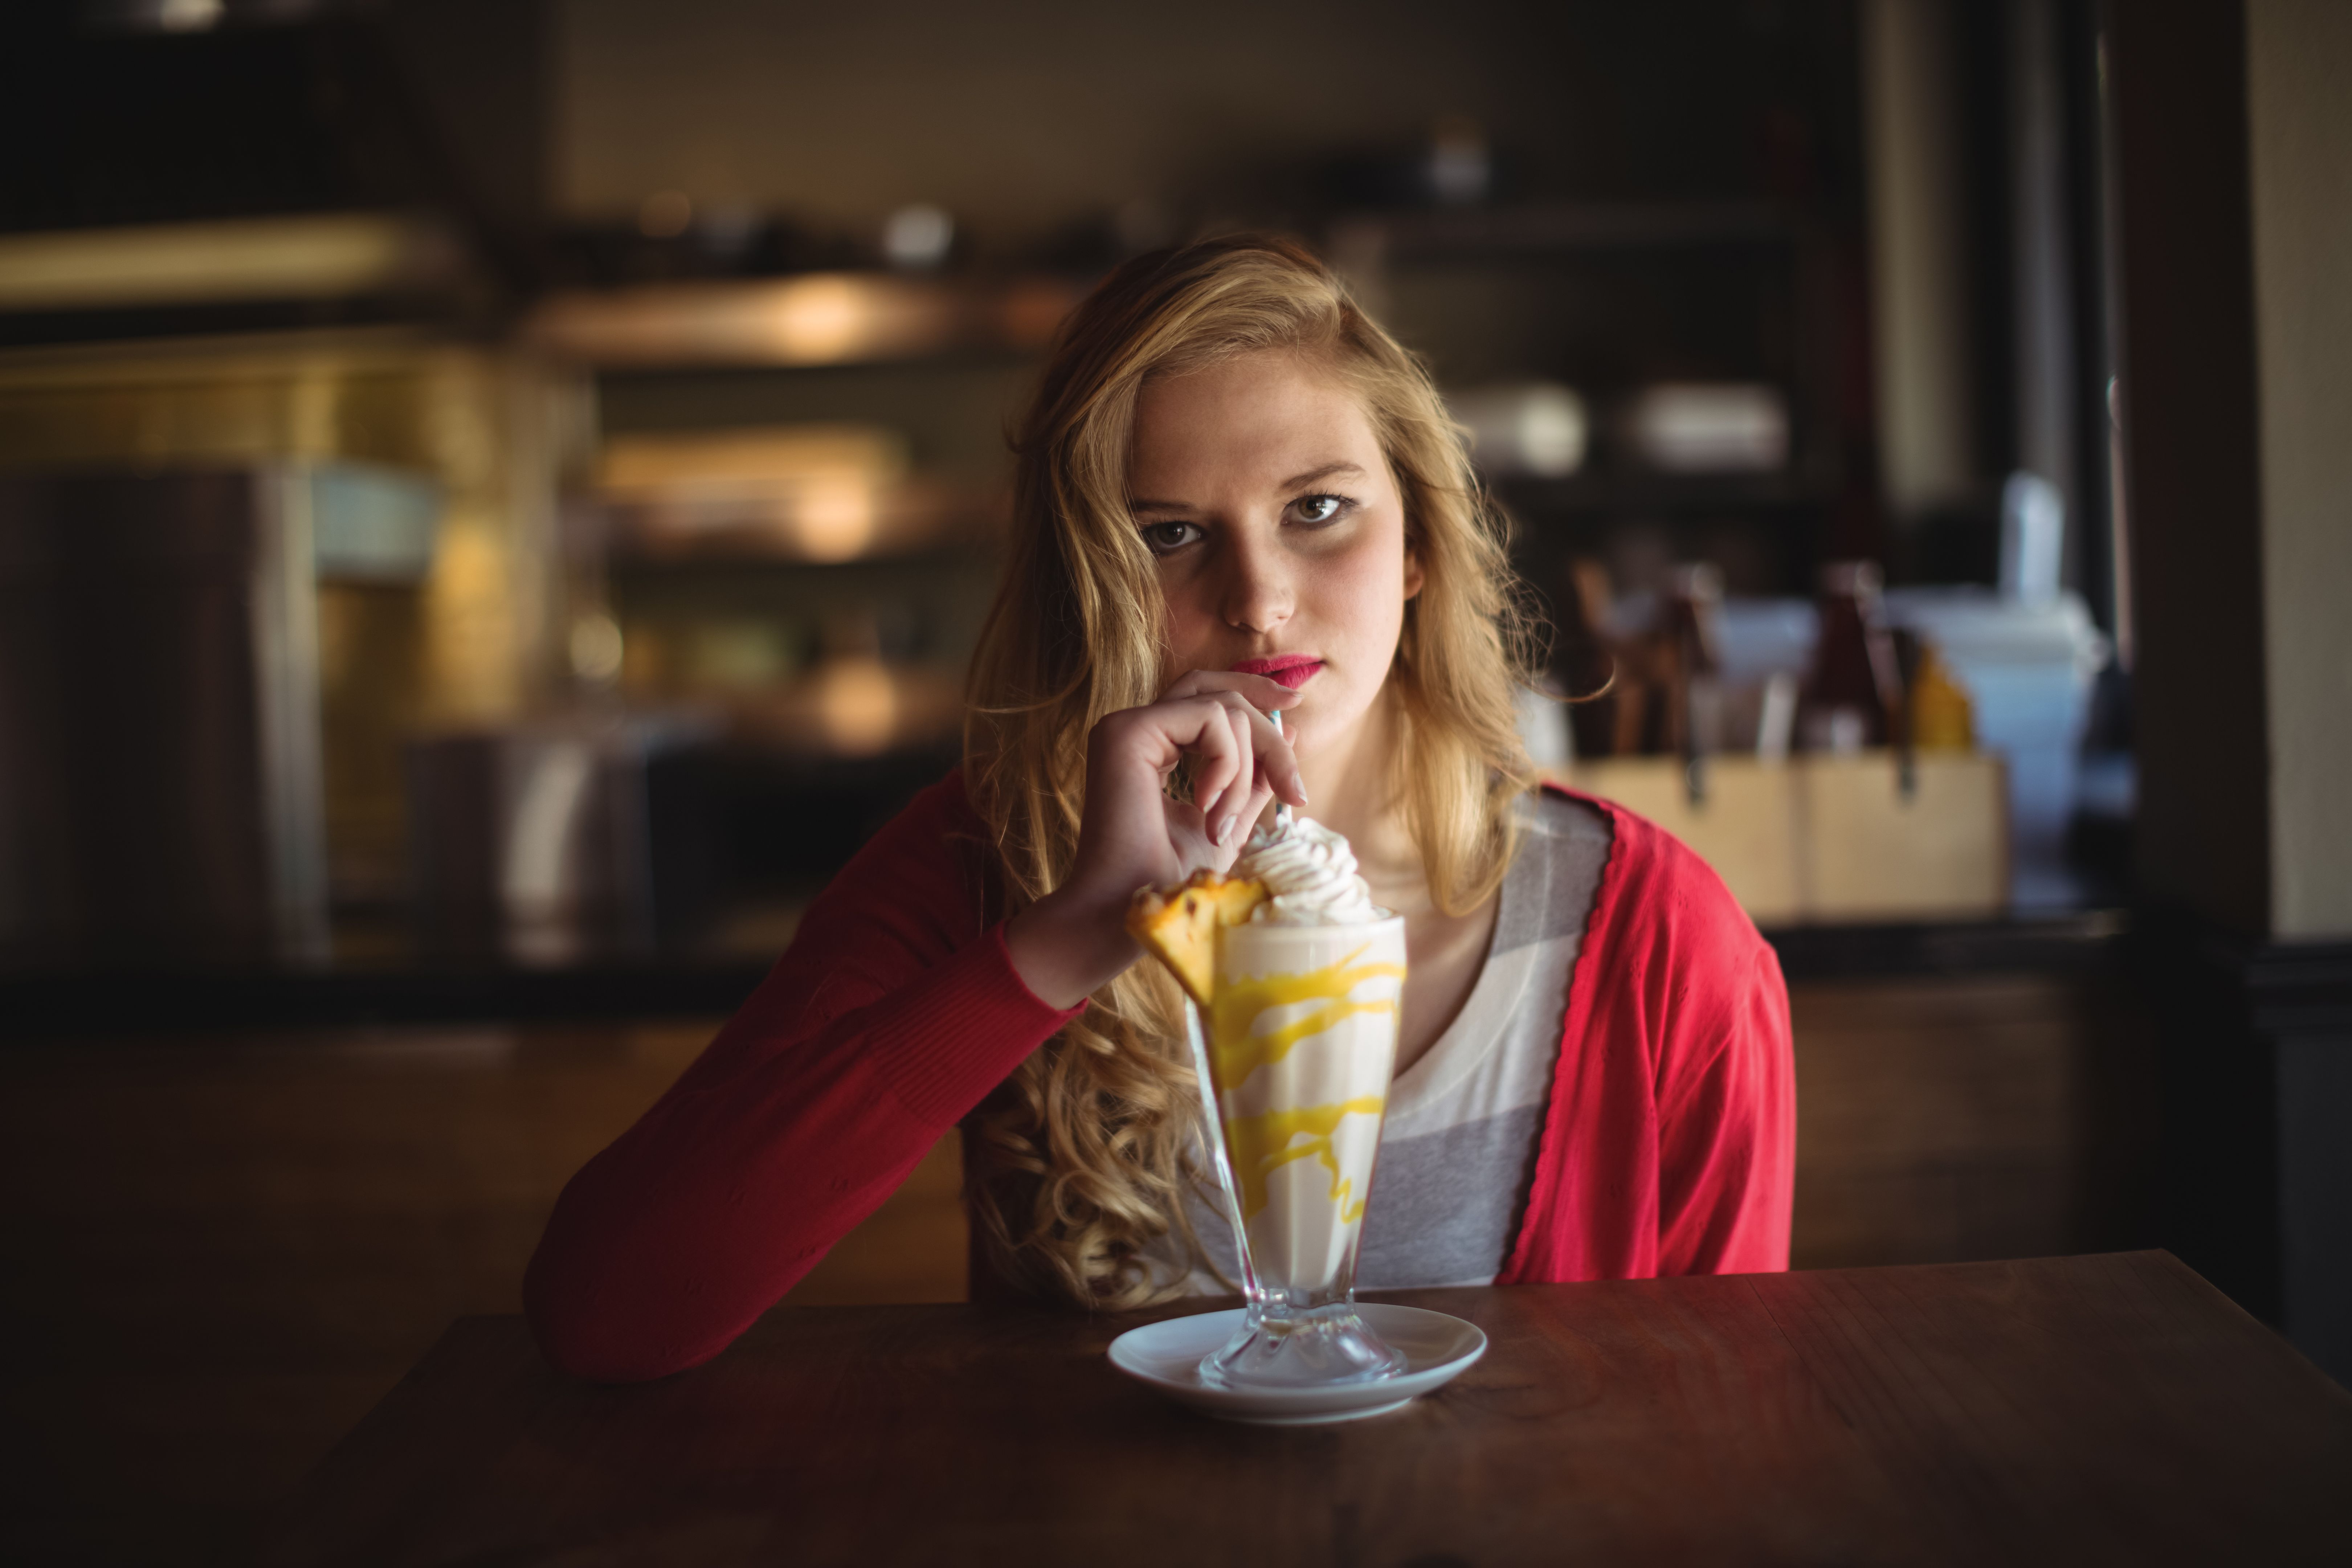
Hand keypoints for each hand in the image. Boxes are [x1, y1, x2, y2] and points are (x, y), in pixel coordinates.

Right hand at [1003, 671, 1308, 1006]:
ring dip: (1246, 770)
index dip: (1254, 694)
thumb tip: (1289, 732)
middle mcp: (1135, 730)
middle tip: (1294, 791)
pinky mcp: (1127, 731)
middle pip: (1219, 694)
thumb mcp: (1229, 820)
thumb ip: (1253, 778)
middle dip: (1269, 736)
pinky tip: (1208, 809)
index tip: (1296, 708)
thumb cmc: (1171, 879)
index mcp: (1151, 747)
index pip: (1207, 699)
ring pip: (1222, 708)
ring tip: (1223, 824)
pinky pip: (1210, 719)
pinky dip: (1229, 764)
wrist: (1128, 911)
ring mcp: (1126, 727)